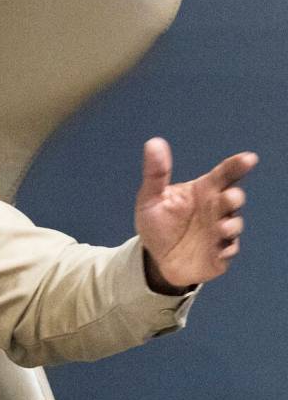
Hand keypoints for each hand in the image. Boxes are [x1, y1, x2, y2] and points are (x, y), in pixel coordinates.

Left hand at [134, 137, 257, 290]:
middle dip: (233, 198)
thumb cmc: (158, 223)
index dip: (237, 166)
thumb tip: (154, 142)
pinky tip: (219, 250)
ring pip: (234, 224)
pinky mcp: (220, 253)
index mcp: (203, 191)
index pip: (224, 175)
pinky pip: (228, 250)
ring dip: (230, 225)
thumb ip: (155, 173)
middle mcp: (216, 209)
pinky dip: (226, 249)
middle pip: (233, 199)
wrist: (156, 257)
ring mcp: (220, 231)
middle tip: (228, 198)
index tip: (248, 159)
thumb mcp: (150, 198)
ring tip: (221, 227)